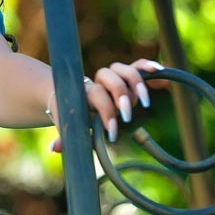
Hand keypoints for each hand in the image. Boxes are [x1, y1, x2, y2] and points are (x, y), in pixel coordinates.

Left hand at [51, 59, 166, 152]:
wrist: (78, 96)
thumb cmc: (78, 114)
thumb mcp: (73, 124)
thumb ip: (66, 135)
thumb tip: (54, 148)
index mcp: (87, 92)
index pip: (97, 95)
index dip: (106, 112)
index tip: (113, 132)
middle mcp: (100, 81)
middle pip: (110, 77)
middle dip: (120, 96)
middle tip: (126, 116)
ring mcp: (114, 76)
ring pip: (125, 69)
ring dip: (136, 84)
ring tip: (145, 102)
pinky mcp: (128, 75)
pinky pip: (138, 65)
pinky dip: (148, 65)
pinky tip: (159, 69)